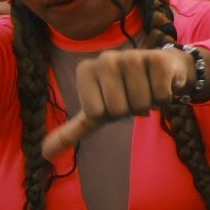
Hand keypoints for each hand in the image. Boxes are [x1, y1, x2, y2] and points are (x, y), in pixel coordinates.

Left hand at [43, 46, 198, 155]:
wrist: (161, 71)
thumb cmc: (124, 94)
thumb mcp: (97, 113)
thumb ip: (71, 131)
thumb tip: (45, 153)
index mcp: (85, 69)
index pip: (96, 113)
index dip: (110, 114)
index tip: (115, 100)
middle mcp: (106, 58)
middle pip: (118, 109)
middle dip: (130, 111)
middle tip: (133, 96)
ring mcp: (132, 56)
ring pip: (140, 103)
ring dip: (148, 104)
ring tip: (148, 90)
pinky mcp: (158, 59)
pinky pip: (160, 95)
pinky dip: (164, 98)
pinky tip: (161, 84)